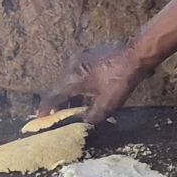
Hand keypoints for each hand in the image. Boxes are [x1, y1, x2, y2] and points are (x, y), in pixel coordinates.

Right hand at [36, 39, 153, 123]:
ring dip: (71, 92)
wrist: (136, 53)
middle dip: (59, 102)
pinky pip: (79, 72)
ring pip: (70, 79)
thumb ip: (92, 116)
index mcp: (72, 79)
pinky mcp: (91, 54)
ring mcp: (81, 57)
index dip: (45, 108)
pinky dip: (79, 83)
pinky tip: (88, 90)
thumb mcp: (107, 104)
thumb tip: (85, 122)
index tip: (39, 117)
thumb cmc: (120, 79)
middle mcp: (72, 66)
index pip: (53, 96)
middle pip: (60, 87)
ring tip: (74, 105)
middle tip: (58, 114)